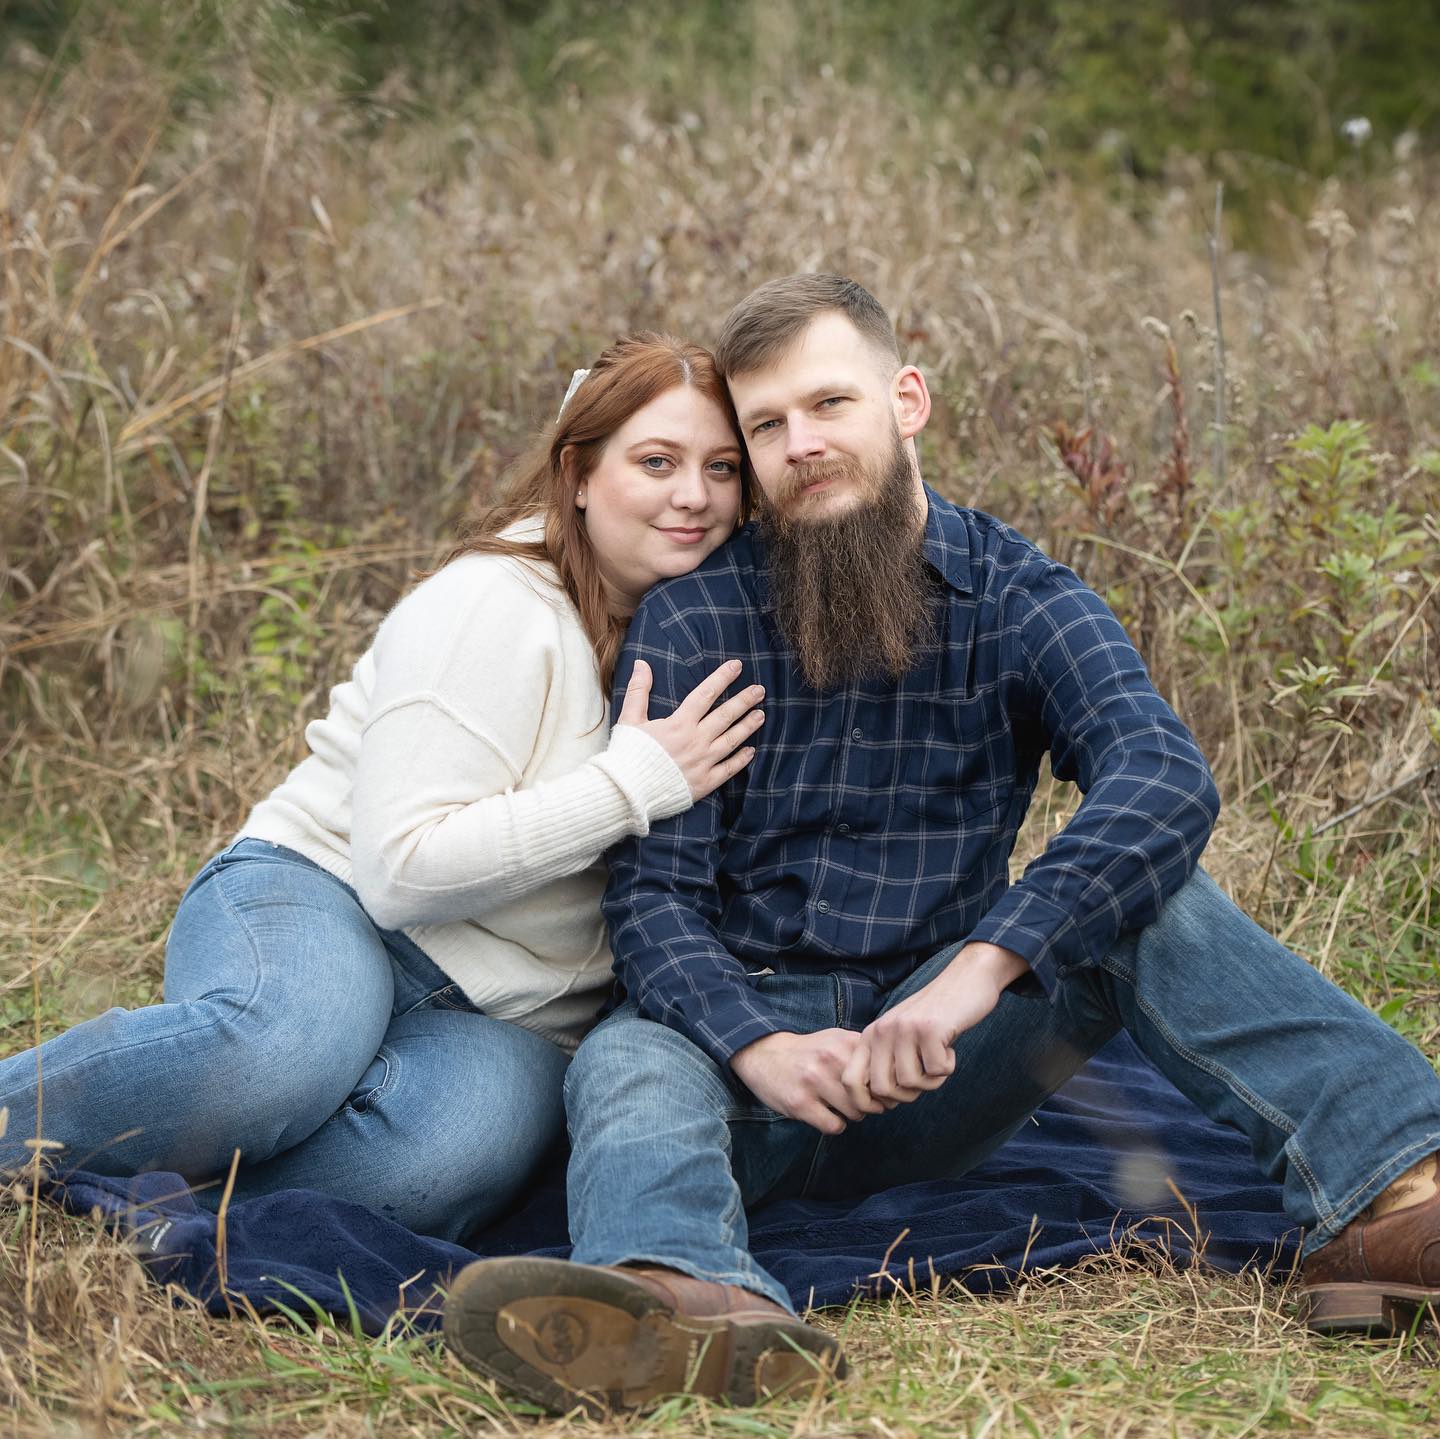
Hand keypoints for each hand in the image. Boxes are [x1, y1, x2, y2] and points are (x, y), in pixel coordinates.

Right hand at [617, 658, 763, 801]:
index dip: (722, 678)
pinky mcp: (704, 783)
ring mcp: (703, 763)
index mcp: (679, 724)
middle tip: (760, 690)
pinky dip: (741, 760)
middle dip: (744, 700)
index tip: (737, 666)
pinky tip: (751, 751)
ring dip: (748, 726)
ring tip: (761, 715)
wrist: (627, 793)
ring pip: (732, 740)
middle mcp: (696, 741)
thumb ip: (638, 691)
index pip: (706, 694)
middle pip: (726, 715)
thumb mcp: (629, 719)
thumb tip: (641, 663)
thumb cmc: (627, 755)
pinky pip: (728, 769)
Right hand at [730, 1028, 886, 1134]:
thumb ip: (863, 1054)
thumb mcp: (835, 1040)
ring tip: (841, 1107)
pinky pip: (834, 1126)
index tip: (879, 1093)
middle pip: (872, 1097)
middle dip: (870, 1105)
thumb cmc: (807, 1052)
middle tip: (861, 1104)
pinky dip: (834, 1125)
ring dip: (852, 1116)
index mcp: (844, 1042)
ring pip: (856, 1113)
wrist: (763, 1053)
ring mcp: (814, 1081)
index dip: (885, 1088)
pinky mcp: (800, 1103)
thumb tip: (895, 1080)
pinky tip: (826, 1114)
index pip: (882, 1074)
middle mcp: (831, 1059)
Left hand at [851, 943, 1029, 1105]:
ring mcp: (904, 1029)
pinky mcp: (929, 1029)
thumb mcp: (900, 1036)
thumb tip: (880, 1103)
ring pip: (910, 1083)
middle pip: (882, 1090)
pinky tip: (950, 1049)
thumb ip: (886, 1062)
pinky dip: (948, 1068)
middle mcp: (882, 1031)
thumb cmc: (932, 1017)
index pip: (850, 1080)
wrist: (964, 980)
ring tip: (939, 1061)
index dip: (866, 1102)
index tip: (889, 1105)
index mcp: (870, 1035)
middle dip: (906, 1096)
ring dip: (931, 1082)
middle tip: (924, 1078)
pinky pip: (936, 1072)